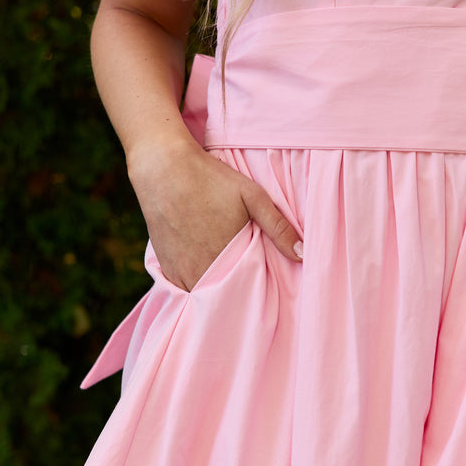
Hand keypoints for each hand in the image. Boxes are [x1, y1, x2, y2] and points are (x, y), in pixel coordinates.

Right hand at [127, 134, 301, 290]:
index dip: (256, 292)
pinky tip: (203, 273)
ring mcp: (180, 271)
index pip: (247, 292)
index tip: (264, 287)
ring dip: (214, 292)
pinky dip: (194, 285)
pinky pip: (182, 288)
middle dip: (236, 295)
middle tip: (247, 288)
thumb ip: (278, 227)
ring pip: (202, 295)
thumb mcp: (252, 196)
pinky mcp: (165, 267)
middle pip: (223, 297)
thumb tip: (303, 255)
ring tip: (227, 281)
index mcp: (226, 258)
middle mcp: (200, 271)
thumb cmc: (211, 179)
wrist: (163, 169)